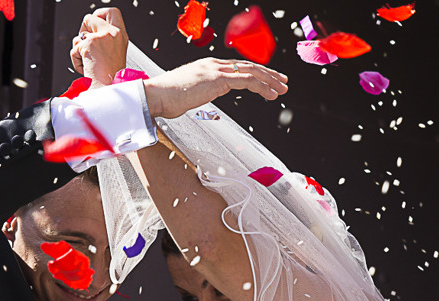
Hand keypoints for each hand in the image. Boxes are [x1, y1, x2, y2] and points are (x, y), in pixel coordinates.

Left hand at [70, 8, 128, 84]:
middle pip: (91, 17)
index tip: (95, 26)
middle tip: (86, 41)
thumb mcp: (113, 54)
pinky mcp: (90, 43)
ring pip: (80, 35)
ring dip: (80, 49)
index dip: (99, 16)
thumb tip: (86, 34)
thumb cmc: (110, 79)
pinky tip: (86, 68)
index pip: (112, 12)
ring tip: (89, 62)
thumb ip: (104, 40)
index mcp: (121, 36)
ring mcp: (102, 37)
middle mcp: (114, 33)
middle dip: (84, 28)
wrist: (108, 90)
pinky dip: (76, 60)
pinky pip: (75, 48)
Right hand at [142, 58, 288, 118]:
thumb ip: (198, 92)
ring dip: (270, 81)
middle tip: (283, 81)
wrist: (155, 96)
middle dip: (268, 74)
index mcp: (207, 67)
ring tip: (282, 89)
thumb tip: (200, 97)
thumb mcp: (187, 94)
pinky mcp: (218, 80)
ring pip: (251, 72)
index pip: (237, 67)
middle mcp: (214, 64)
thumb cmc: (165, 99)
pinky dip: (262, 87)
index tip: (268, 79)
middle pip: (248, 66)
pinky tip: (271, 94)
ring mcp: (216, 70)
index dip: (256, 73)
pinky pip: (246, 81)